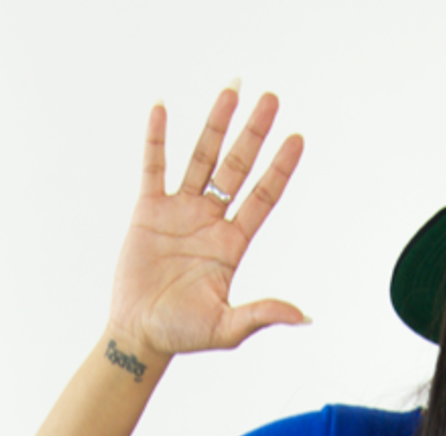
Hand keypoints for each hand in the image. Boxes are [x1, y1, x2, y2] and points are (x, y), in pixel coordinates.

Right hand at [107, 87, 305, 357]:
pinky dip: (157, 139)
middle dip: (254, 134)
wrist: (141, 334)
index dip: (280, 168)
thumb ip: (262, 314)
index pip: (263, 197)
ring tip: (231, 90)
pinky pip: (154, 168)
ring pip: (201, 159)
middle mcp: (210, 221)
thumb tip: (303, 317)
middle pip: (237, 168)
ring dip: (216, 126)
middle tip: (271, 99)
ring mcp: (179, 212)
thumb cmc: (184, 333)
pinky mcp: (148, 212)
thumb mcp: (228, 327)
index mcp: (232, 244)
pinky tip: (164, 109)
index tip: (297, 138)